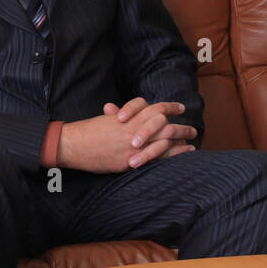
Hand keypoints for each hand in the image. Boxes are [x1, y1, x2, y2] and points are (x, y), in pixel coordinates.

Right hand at [57, 101, 192, 172]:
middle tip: (192, 129)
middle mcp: (134, 128)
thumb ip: (118, 114)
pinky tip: (181, 157)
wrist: (74, 145)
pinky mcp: (130, 161)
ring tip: (192, 145)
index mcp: (130, 116)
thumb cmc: (89, 131)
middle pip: (165, 124)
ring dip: (180, 142)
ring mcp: (133, 145)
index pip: (156, 107)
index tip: (180, 108)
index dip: (170, 106)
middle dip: (181, 127)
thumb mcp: (107, 119)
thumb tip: (117, 109)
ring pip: (164, 140)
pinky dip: (171, 156)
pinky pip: (156, 158)